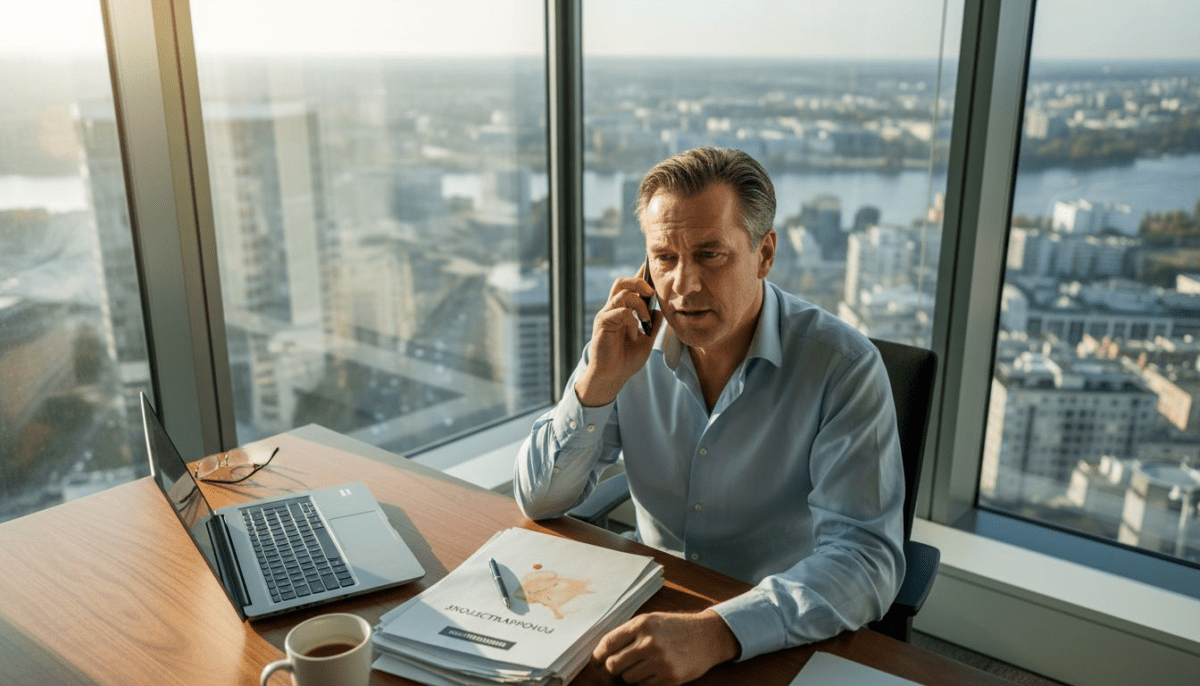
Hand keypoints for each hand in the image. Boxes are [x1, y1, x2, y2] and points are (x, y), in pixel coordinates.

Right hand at [575, 265, 661, 406]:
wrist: (613, 376)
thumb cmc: (626, 359)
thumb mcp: (647, 339)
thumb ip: (653, 324)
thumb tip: (662, 309)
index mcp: (622, 311)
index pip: (630, 287)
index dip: (639, 275)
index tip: (649, 264)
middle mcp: (612, 310)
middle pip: (621, 282)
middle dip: (638, 282)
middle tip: (651, 292)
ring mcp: (606, 316)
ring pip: (621, 294)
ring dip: (638, 303)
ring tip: (644, 318)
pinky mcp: (602, 324)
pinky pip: (618, 312)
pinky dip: (630, 318)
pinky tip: (634, 329)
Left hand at [591, 611, 739, 685]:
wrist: (707, 636)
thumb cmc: (676, 628)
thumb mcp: (652, 620)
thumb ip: (628, 633)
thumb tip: (603, 652)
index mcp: (642, 624)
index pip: (609, 642)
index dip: (598, 654)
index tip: (596, 661)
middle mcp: (649, 642)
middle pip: (614, 665)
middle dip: (612, 669)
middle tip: (615, 668)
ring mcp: (659, 662)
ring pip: (628, 678)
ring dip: (630, 675)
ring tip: (642, 666)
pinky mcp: (669, 678)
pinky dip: (644, 682)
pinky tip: (654, 672)